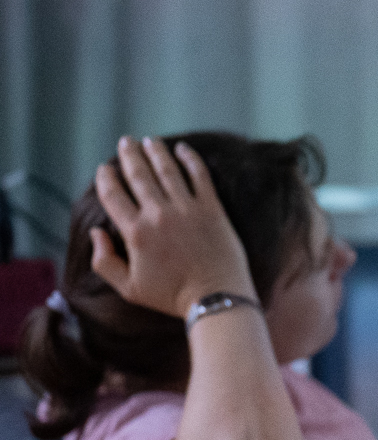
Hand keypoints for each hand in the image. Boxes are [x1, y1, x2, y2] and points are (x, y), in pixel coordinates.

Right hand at [90, 136, 255, 317]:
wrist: (217, 299)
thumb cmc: (172, 296)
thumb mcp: (128, 288)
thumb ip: (104, 261)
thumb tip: (97, 233)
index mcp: (135, 232)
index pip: (113, 194)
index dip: (106, 177)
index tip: (105, 168)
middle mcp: (159, 214)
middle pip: (138, 174)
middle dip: (129, 155)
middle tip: (126, 141)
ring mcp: (187, 209)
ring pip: (167, 170)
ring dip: (156, 151)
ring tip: (149, 140)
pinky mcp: (212, 210)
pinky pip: (200, 176)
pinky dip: (190, 159)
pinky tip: (183, 148)